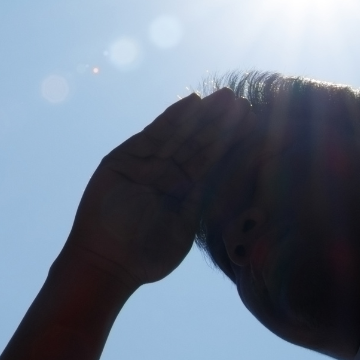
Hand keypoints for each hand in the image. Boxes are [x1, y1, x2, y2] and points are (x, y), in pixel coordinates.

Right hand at [62, 88, 253, 287]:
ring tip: (224, 96)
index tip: (251, 124)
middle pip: (196, 143)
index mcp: (182, 192)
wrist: (109, 263)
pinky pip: (153, 134)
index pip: (210, 161)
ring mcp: (144, 165)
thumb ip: (203, 198)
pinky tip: (192, 102)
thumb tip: (234, 177)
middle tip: (241, 101)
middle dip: (218, 122)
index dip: (229, 142)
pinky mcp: (123, 158)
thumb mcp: (186, 224)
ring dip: (201, 115)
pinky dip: (172, 117)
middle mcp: (164, 175)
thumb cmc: (148, 255)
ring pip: (178, 134)